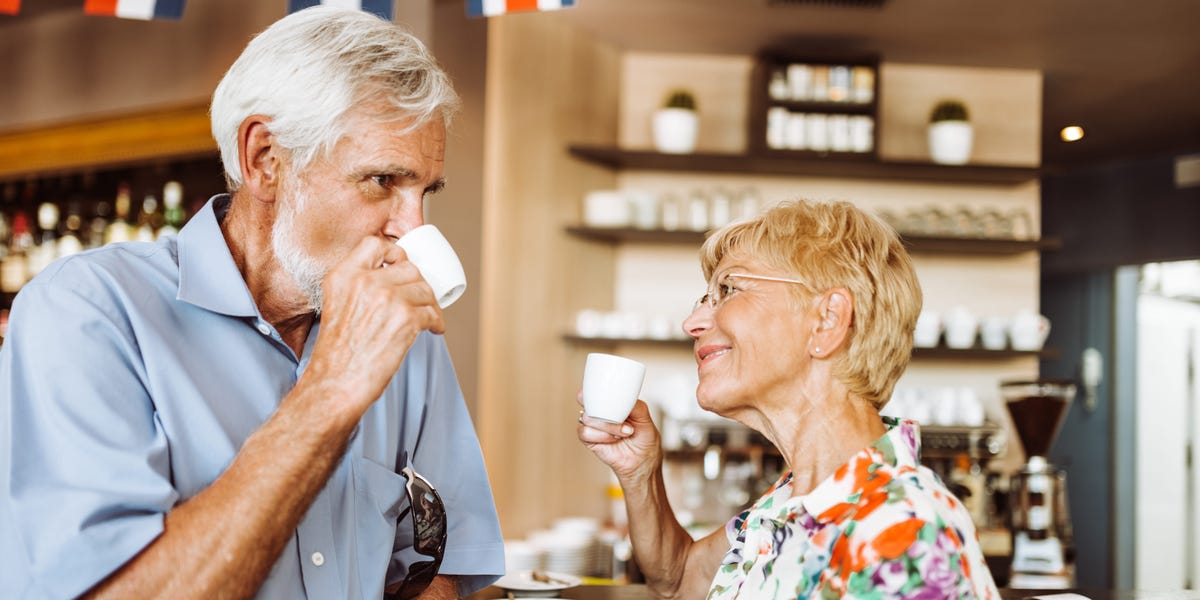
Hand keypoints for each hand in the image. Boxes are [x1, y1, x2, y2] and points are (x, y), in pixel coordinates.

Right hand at [304, 237, 444, 411]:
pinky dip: (437, 322)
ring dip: (430, 304)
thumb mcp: (335, 304)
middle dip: (418, 285)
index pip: (375, 244)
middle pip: (409, 268)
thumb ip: (356, 285)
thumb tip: (390, 277)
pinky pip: (433, 312)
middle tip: (419, 300)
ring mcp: (388, 299)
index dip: (394, 254)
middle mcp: (366, 282)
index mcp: (344, 275)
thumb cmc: (337, 352)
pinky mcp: (406, 319)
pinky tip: (433, 329)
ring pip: (424, 289)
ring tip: (428, 317)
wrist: (335, 383)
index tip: (401, 268)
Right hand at [576, 396, 661, 483]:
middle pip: (587, 401)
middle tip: (622, 419)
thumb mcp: (645, 418)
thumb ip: (635, 405)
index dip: (591, 390)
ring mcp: (594, 426)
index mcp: (612, 403)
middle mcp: (601, 413)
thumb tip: (624, 397)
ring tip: (623, 432)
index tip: (595, 392)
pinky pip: (585, 433)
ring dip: (607, 426)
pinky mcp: (590, 440)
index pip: (594, 391)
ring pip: (587, 418)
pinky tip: (613, 439)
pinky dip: (600, 436)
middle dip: (603, 409)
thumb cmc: (644, 440)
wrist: (643, 462)